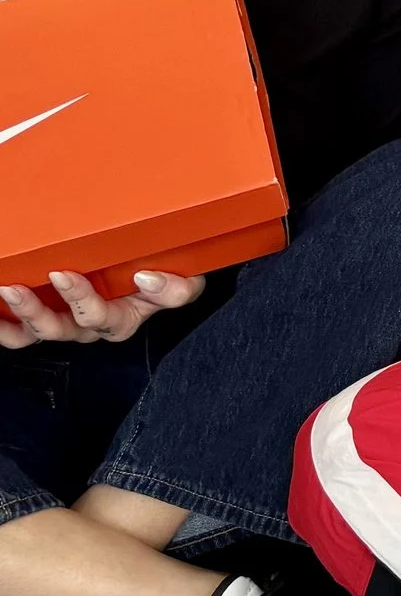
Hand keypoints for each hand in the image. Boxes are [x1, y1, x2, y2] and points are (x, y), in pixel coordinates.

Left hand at [0, 269, 203, 347]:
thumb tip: (147, 279)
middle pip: (61, 329)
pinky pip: (19, 333)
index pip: (102, 319)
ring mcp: (65, 322)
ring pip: (36, 332)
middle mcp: (91, 326)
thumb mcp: (186, 280)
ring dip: (20, 314)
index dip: (81, 300)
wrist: (157, 263)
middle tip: (32, 278)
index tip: (65, 273)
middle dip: (39, 309)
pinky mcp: (45, 316)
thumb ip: (176, 288)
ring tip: (7, 288)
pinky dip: (5, 325)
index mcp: (123, 319)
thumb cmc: (169, 270)